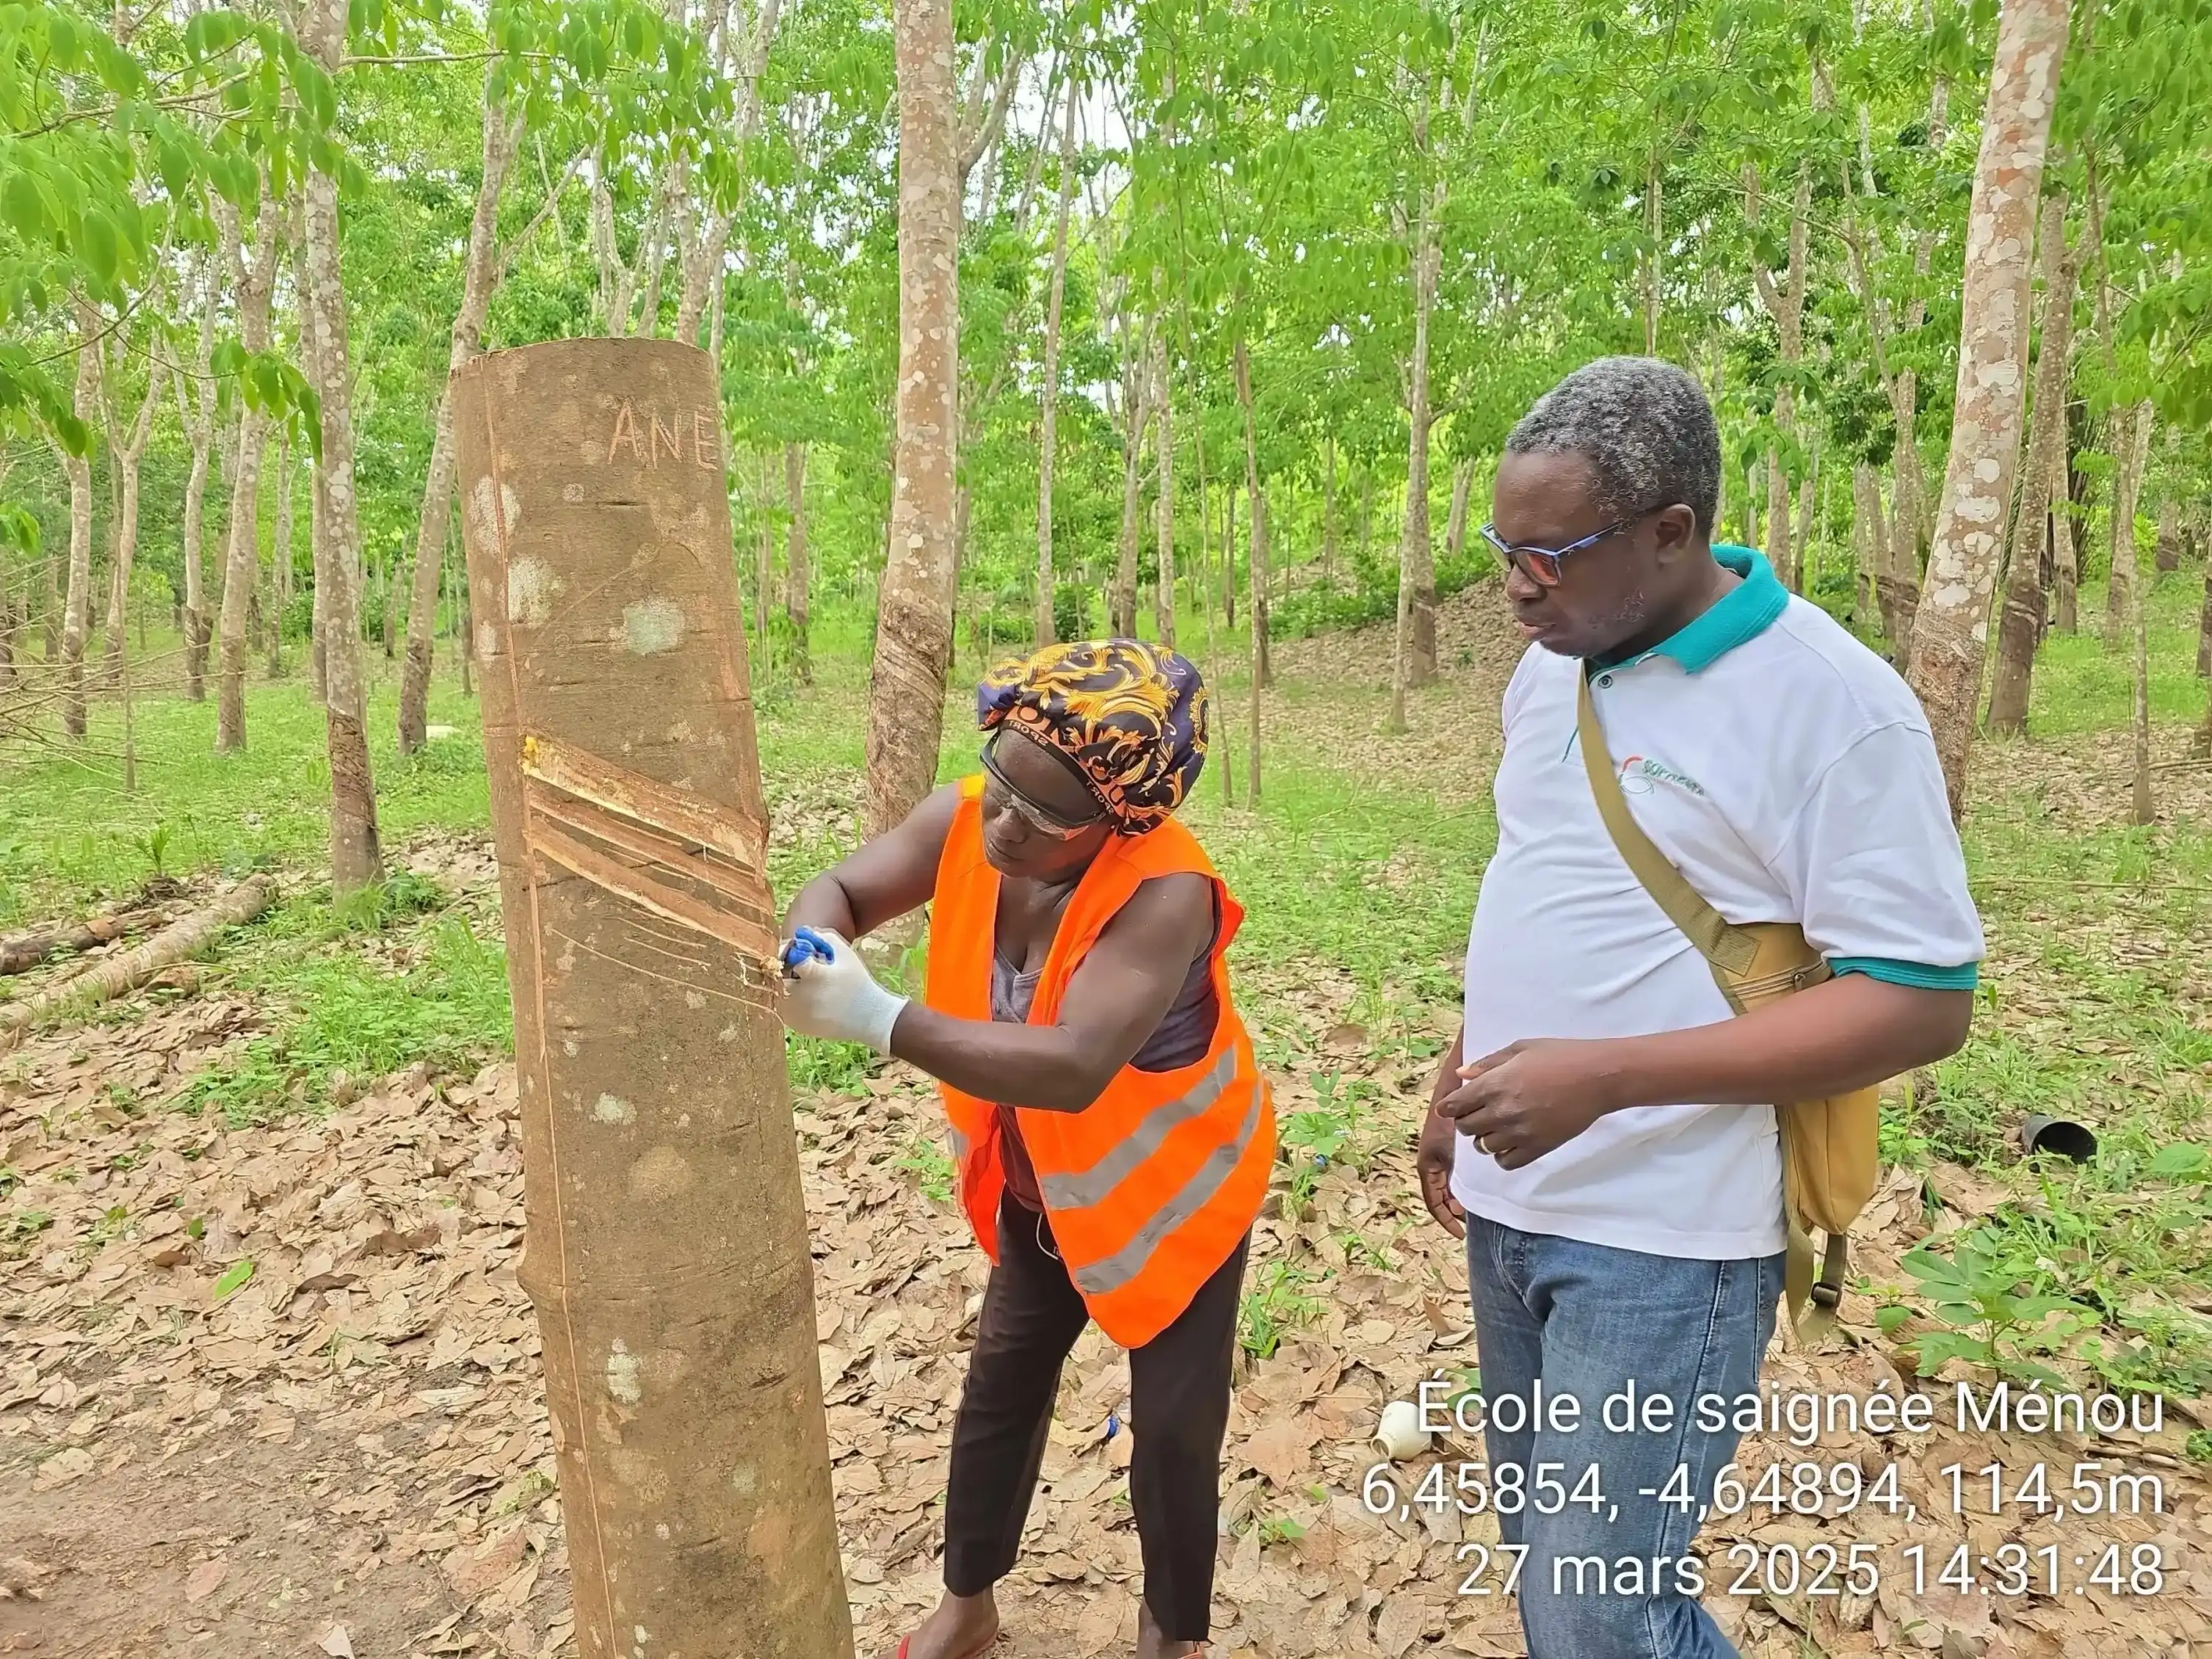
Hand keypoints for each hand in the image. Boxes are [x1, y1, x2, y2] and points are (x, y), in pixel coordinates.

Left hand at [778, 927, 908, 1052]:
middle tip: (794, 966)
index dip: (786, 950)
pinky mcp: (797, 1026)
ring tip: (801, 982)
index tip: (794, 949)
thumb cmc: (859, 983)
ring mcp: (798, 1015)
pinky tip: (805, 997)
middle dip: (782, 967)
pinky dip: (788, 1000)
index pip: (785, 957)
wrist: (869, 1018)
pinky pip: (782, 1008)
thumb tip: (804, 933)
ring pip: (776, 993)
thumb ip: (825, 938)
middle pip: (775, 977)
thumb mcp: (847, 955)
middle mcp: (802, 997)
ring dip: (783, 984)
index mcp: (815, 976)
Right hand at [1415, 1106, 1465, 1238]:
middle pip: (1440, 1197)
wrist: (1453, 1089)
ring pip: (1448, 1187)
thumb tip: (1457, 1208)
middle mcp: (1432, 1164)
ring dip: (1458, 1200)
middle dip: (1453, 1212)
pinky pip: (1454, 1176)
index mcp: (1427, 1166)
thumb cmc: (1448, 1118)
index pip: (1433, 1202)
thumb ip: (1450, 1177)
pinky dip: (1463, 1187)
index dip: (1445, 1220)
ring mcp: (1441, 1157)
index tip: (1459, 1233)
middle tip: (1470, 1222)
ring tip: (1474, 1209)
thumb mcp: (1446, 1152)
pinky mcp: (1451, 1150)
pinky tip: (1477, 1188)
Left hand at [1438, 1038, 1623, 1169]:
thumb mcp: (1521, 1049)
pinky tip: (1510, 1142)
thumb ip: (1489, 1063)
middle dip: (1465, 1120)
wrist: (1598, 1077)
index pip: (1456, 1105)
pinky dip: (1502, 1155)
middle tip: (1476, 1113)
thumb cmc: (1560, 1056)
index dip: (1448, 1107)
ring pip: (1483, 1146)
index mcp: (1495, 1084)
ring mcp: (1520, 1132)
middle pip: (1466, 1127)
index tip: (1449, 1108)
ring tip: (1496, 1127)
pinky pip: (1506, 1162)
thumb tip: (1462, 1075)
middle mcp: (1502, 1111)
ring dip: (1484, 1137)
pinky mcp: (1538, 1148)